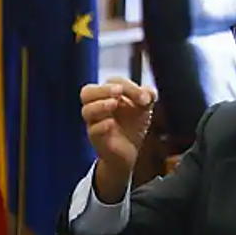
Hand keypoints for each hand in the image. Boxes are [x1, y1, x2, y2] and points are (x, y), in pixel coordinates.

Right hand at [80, 78, 155, 201]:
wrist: (130, 152)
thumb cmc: (132, 125)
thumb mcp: (143, 108)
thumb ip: (148, 96)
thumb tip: (149, 93)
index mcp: (108, 95)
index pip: (112, 82)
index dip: (128, 86)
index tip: (144, 98)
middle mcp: (98, 107)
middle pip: (87, 92)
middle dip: (103, 90)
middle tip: (118, 92)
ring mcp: (95, 123)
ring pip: (87, 111)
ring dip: (100, 105)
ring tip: (114, 104)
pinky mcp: (97, 139)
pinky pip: (93, 130)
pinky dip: (101, 126)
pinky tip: (112, 124)